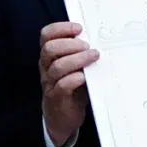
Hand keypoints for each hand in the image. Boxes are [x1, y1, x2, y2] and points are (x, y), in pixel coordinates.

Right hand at [40, 21, 97, 146]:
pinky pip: (63, 86)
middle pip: (49, 49)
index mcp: (49, 57)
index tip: (79, 28)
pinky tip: (85, 77)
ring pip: (57, 67)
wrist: (62, 118)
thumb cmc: (71, 88)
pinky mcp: (57, 98)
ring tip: (93, 56)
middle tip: (87, 46)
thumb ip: (80, 53)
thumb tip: (100, 37)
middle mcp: (46, 68)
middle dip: (70, 44)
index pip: (46, 35)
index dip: (61, 28)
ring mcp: (50, 84)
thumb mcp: (74, 67)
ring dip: (77, 59)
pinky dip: (75, 79)